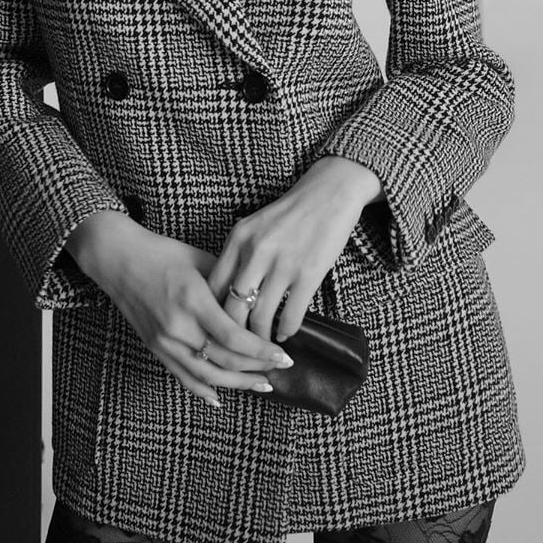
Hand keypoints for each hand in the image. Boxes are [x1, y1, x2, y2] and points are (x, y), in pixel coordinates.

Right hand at [64, 213, 293, 407]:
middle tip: (280, 369)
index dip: (261, 352)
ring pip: (206, 375)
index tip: (283, 356)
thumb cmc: (162, 253)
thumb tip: (257, 303)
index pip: (234, 338)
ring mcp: (164, 341)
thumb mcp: (201, 261)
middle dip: (256, 369)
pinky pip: (182, 376)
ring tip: (261, 385)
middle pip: (224, 361)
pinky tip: (220, 398)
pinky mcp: (155, 347)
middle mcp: (178, 326)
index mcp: (193, 301)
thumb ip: (228, 284)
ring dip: (237, 385)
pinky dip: (202, 390)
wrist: (119, 259)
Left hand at [207, 157, 381, 342]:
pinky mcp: (309, 274)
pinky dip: (286, 331)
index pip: (213, 288)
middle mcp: (256, 251)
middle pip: (232, 309)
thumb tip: (224, 295)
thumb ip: (238, 255)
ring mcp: (282, 263)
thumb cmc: (290, 213)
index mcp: (238, 239)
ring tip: (262, 348)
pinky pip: (291, 315)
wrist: (329, 193)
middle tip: (237, 349)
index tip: (217, 329)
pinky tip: (285, 334)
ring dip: (260, 339)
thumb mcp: (254, 226)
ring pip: (261, 317)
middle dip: (233, 335)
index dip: (212, 314)